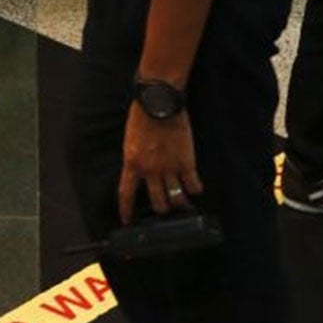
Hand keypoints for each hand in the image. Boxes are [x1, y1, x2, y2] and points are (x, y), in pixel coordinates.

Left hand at [119, 104, 201, 220]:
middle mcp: (150, 170)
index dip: (126, 210)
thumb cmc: (142, 115)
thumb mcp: (131, 139)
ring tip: (182, 202)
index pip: (126, 193)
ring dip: (179, 203)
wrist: (159, 101)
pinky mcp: (186, 161)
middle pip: (157, 202)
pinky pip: (193, 185)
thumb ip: (135, 158)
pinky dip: (196, 189)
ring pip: (176, 198)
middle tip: (165, 207)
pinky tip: (196, 188)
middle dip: (162, 209)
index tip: (127, 221)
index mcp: (132, 163)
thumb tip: (140, 170)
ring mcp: (169, 167)